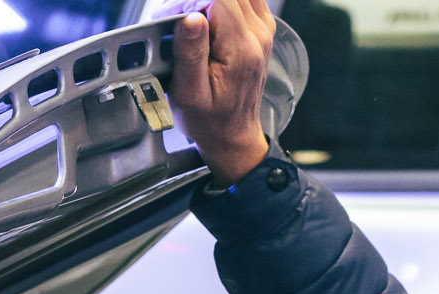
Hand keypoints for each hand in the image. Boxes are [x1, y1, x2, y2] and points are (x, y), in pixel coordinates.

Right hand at [166, 0, 275, 185]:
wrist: (234, 136)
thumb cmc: (210, 120)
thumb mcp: (189, 94)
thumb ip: (190, 53)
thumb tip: (191, 17)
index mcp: (242, 49)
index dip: (191, 1)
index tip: (174, 18)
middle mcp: (259, 35)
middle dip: (198, 0)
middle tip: (180, 22)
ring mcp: (264, 31)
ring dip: (212, 1)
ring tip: (194, 24)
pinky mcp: (262, 30)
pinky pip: (246, 0)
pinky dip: (225, 4)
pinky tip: (210, 22)